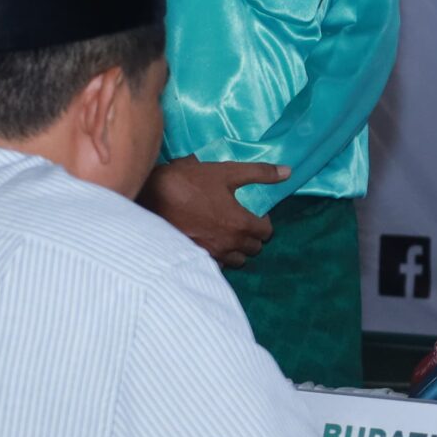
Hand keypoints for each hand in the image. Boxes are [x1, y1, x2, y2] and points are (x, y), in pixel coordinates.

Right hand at [137, 156, 289, 266]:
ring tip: (227, 233)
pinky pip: (217, 265)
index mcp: (241, 224)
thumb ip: (259, 173)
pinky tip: (210, 242)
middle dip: (252, 236)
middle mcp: (229, 244)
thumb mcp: (226, 172)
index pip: (266, 232)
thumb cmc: (189, 182)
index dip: (264, 221)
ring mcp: (211, 254)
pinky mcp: (194, 258)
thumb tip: (288, 172)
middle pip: (254, 249)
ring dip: (237, 249)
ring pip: (237, 260)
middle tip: (242, 221)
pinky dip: (219, 256)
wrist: (149, 198)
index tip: (255, 212)